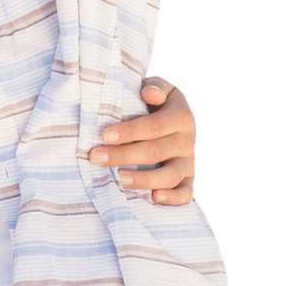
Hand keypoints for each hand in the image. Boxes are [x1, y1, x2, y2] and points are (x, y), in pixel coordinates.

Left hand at [88, 76, 195, 204]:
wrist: (170, 114)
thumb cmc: (155, 100)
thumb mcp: (158, 87)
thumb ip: (155, 87)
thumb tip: (150, 95)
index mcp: (182, 116)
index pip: (154, 126)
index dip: (130, 132)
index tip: (105, 136)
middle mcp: (188, 140)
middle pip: (156, 151)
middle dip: (124, 155)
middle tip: (96, 157)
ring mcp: (189, 162)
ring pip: (170, 176)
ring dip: (143, 179)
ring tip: (118, 179)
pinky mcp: (188, 179)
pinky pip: (186, 193)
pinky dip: (173, 198)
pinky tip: (154, 198)